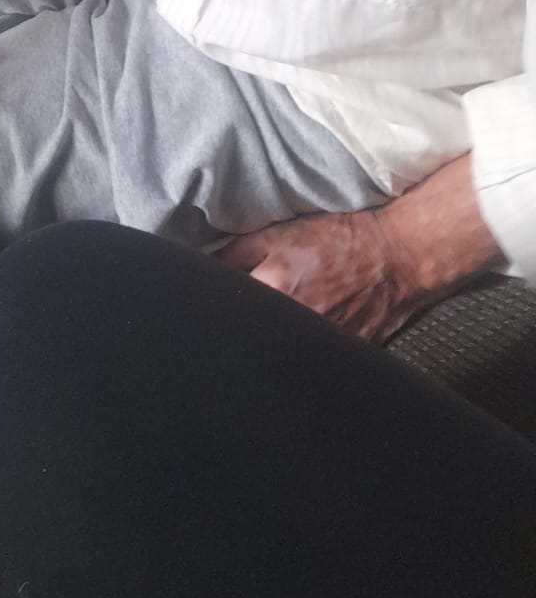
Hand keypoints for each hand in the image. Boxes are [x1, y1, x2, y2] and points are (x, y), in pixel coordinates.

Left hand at [217, 155, 504, 342]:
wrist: (395, 256)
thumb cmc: (339, 239)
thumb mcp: (278, 234)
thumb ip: (235, 254)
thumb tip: (202, 269)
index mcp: (277, 288)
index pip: (229, 309)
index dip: (215, 311)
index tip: (206, 311)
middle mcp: (298, 321)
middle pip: (251, 337)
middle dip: (240, 331)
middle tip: (234, 323)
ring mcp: (322, 343)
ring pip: (276, 354)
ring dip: (267, 343)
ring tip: (264, 334)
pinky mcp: (340, 356)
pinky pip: (305, 363)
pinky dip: (295, 355)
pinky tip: (292, 344)